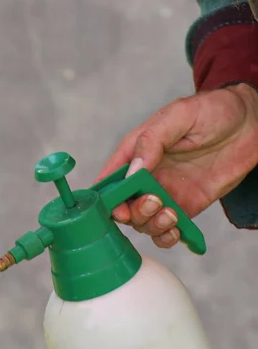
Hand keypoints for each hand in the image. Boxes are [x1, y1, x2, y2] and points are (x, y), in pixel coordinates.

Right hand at [96, 83, 257, 247]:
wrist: (252, 124)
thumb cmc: (212, 111)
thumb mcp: (178, 116)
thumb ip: (151, 141)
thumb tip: (133, 171)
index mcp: (135, 153)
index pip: (109, 180)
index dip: (106, 197)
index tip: (117, 204)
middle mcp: (144, 177)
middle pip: (123, 207)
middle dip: (132, 212)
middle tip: (154, 202)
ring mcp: (163, 194)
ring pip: (142, 223)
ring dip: (151, 225)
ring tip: (171, 213)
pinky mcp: (184, 208)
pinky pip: (166, 231)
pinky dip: (166, 237)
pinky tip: (177, 229)